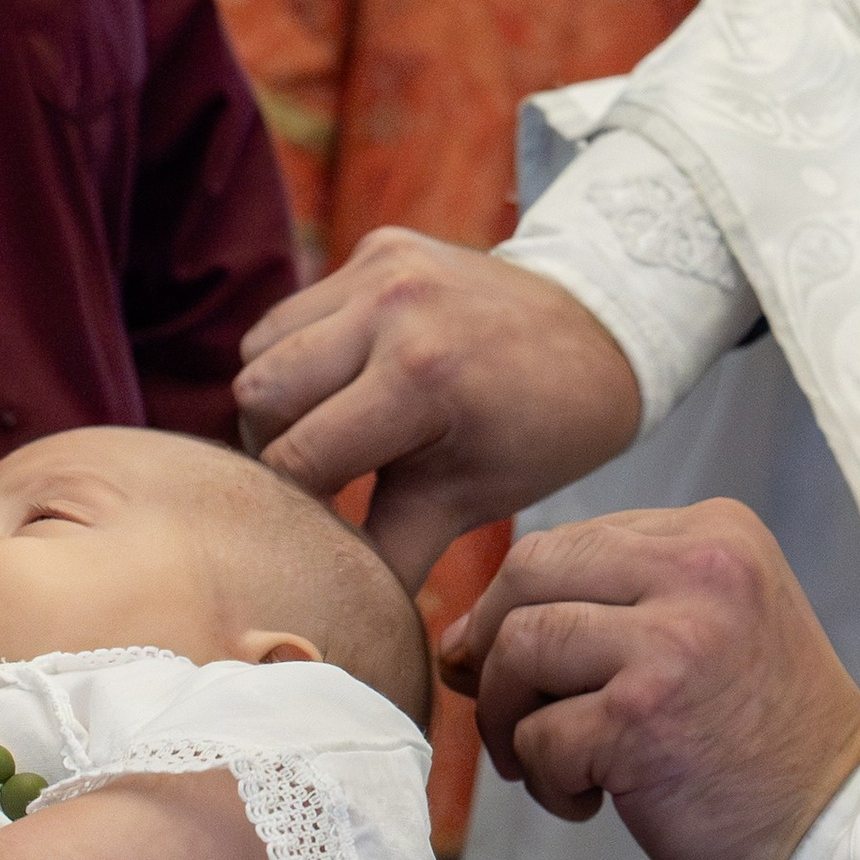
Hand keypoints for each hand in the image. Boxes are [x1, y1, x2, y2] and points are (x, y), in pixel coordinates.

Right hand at [234, 229, 640, 589]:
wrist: (601, 332)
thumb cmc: (540, 430)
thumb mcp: (469, 500)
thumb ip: (388, 554)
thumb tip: (331, 615)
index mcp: (420, 376)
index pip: (297, 456)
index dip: (294, 504)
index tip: (310, 527)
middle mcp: (391, 306)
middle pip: (258, 392)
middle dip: (275, 446)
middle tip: (316, 478)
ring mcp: (382, 266)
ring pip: (262, 346)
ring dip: (280, 395)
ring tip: (330, 428)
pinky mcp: (380, 244)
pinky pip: (297, 308)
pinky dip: (306, 350)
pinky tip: (351, 378)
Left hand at [448, 501, 859, 859]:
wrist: (839, 833)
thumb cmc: (761, 744)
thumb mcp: (705, 633)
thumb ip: (603, 610)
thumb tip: (461, 637)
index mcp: (717, 534)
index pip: (571, 541)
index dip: (517, 605)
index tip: (516, 667)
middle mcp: (700, 568)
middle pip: (529, 573)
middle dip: (490, 647)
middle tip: (501, 711)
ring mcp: (674, 640)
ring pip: (519, 647)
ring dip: (507, 718)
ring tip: (546, 764)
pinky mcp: (643, 718)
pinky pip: (537, 734)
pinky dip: (545, 779)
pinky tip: (591, 801)